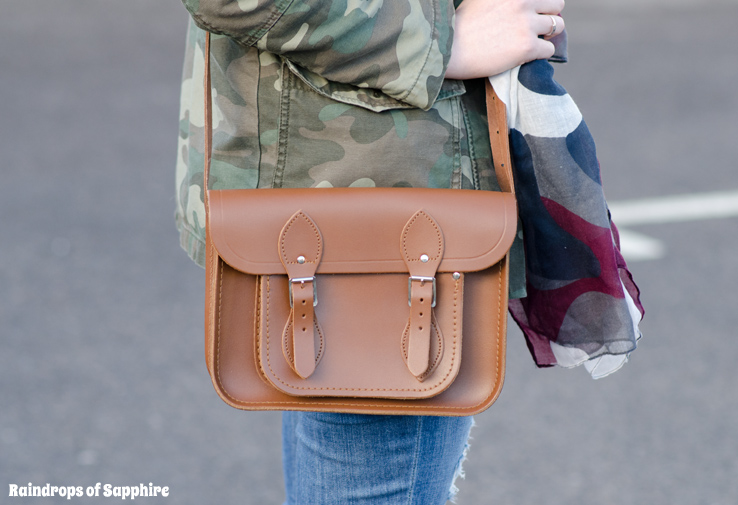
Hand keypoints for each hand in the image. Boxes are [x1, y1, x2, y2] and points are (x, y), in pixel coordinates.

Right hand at [445, 0, 564, 78]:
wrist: (448, 49)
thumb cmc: (458, 24)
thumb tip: (513, 4)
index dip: (539, 4)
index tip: (533, 13)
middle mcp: (523, 1)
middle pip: (557, 4)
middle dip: (548, 16)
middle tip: (535, 28)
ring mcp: (526, 24)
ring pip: (557, 26)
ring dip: (548, 34)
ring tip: (532, 42)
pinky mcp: (527, 47)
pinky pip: (549, 49)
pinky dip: (541, 54)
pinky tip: (527, 56)